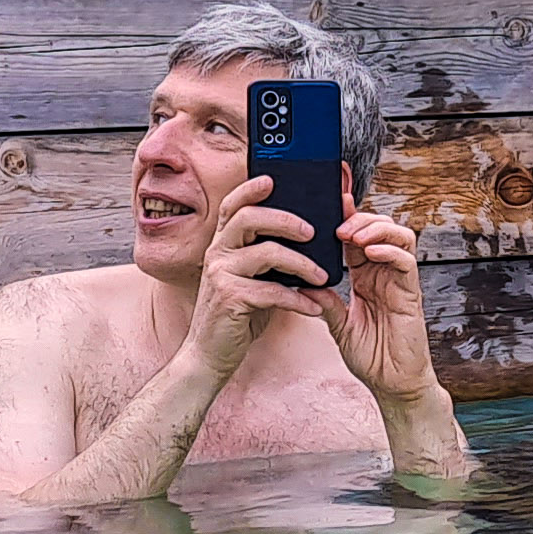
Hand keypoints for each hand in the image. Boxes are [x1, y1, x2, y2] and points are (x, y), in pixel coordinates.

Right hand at [186, 174, 337, 381]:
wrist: (209, 355)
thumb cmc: (236, 315)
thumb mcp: (250, 279)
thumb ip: (266, 257)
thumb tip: (305, 238)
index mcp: (222, 245)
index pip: (231, 206)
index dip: (249, 188)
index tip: (272, 178)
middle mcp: (217, 254)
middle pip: (249, 219)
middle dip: (285, 219)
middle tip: (312, 231)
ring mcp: (221, 275)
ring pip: (266, 253)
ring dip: (301, 264)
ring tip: (323, 276)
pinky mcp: (230, 299)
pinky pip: (272, 291)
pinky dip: (298, 299)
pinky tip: (315, 307)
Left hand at [322, 203, 439, 404]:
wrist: (393, 385)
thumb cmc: (371, 357)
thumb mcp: (339, 327)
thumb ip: (326, 303)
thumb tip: (303, 282)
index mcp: (366, 277)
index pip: (357, 237)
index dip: (345, 218)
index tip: (328, 205)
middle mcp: (384, 274)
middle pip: (379, 228)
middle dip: (359, 218)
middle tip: (337, 224)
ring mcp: (399, 281)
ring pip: (398, 236)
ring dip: (375, 229)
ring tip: (353, 235)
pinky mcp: (411, 293)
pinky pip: (406, 261)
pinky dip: (389, 250)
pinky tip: (370, 252)